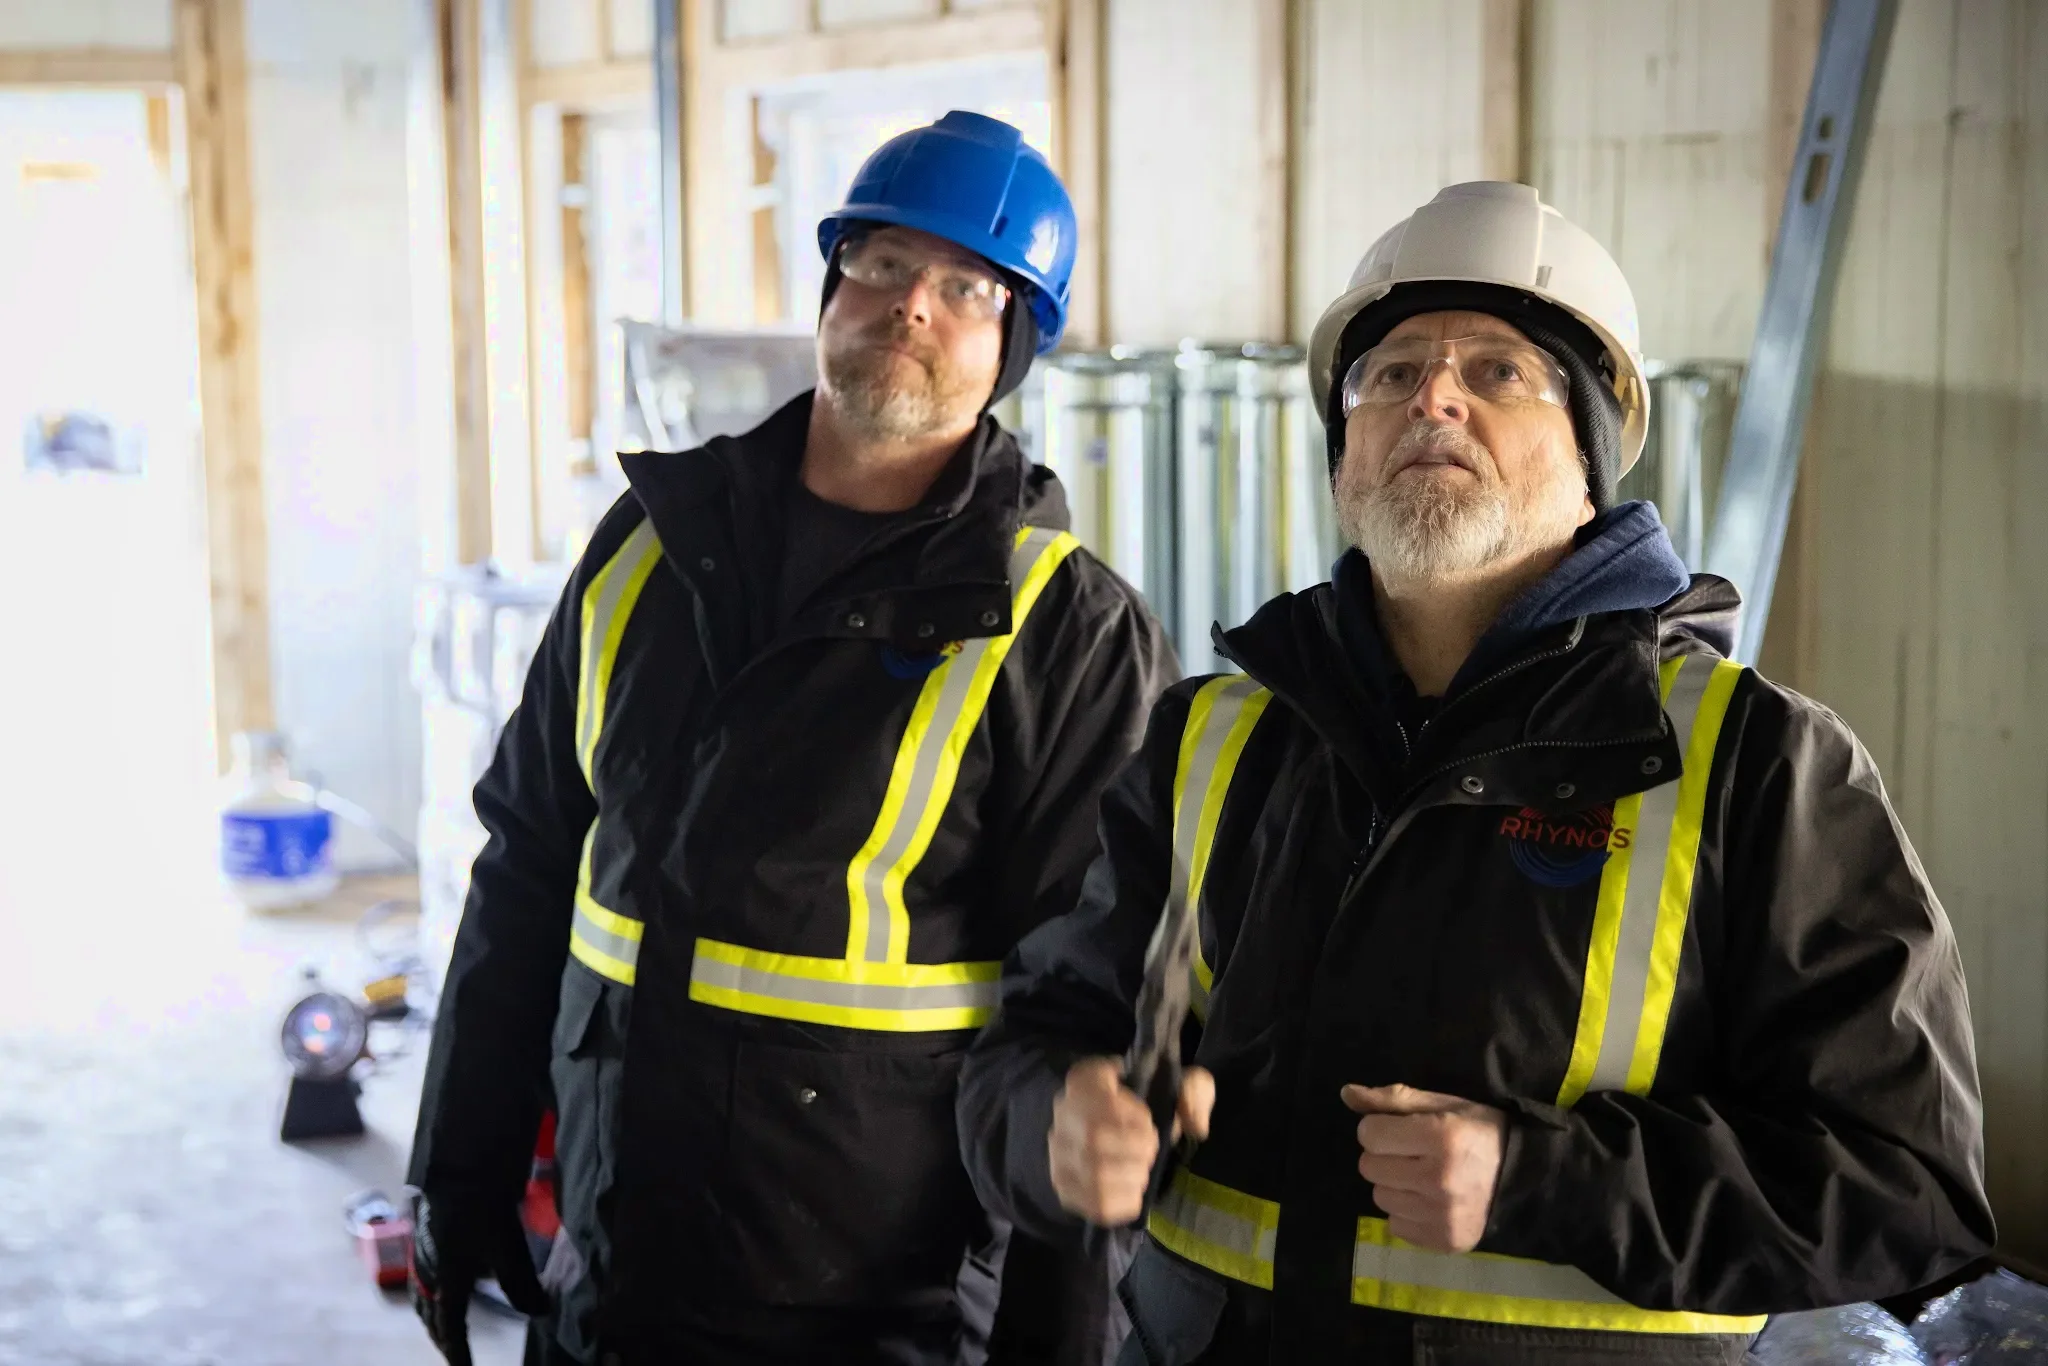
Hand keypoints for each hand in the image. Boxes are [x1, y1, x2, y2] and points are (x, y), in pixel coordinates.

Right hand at [409, 1191, 550, 1364]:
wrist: (459, 1167)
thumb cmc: (483, 1209)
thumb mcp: (508, 1249)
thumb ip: (523, 1285)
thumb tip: (542, 1312)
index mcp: (446, 1282)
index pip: (451, 1329)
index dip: (458, 1353)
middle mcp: (428, 1274)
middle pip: (431, 1317)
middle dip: (442, 1338)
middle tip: (454, 1352)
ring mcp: (422, 1255)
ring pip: (422, 1298)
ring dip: (433, 1317)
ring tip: (443, 1326)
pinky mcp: (424, 1239)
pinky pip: (422, 1278)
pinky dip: (429, 1294)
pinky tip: (441, 1284)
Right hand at [1048, 1058, 1214, 1225]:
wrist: (1120, 1142)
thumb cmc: (1149, 1110)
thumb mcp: (1178, 1086)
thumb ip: (1196, 1089)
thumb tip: (1194, 1123)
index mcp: (1085, 1080)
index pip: (1092, 1084)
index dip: (1130, 1108)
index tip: (1146, 1117)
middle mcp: (1062, 1114)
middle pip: (1094, 1136)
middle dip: (1136, 1146)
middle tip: (1150, 1147)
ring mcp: (1059, 1154)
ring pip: (1095, 1172)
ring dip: (1132, 1173)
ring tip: (1141, 1168)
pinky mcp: (1066, 1189)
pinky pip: (1097, 1204)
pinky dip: (1128, 1200)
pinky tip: (1133, 1187)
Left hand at [1340, 1083, 1506, 1253]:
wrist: (1527, 1178)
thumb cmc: (1480, 1133)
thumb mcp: (1444, 1105)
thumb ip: (1393, 1099)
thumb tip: (1347, 1094)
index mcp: (1441, 1138)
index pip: (1369, 1134)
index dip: (1380, 1128)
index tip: (1401, 1130)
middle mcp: (1439, 1180)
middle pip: (1369, 1167)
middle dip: (1385, 1156)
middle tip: (1413, 1154)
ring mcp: (1441, 1216)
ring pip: (1379, 1197)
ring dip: (1394, 1185)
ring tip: (1422, 1177)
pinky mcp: (1443, 1241)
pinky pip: (1395, 1225)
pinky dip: (1406, 1213)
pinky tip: (1430, 1201)